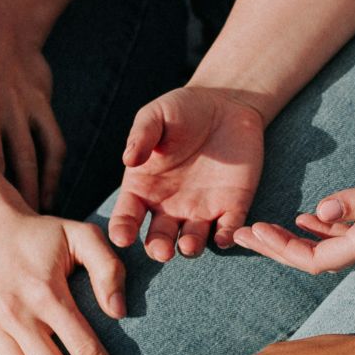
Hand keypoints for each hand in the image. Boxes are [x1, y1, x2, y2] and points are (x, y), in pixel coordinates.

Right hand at [109, 86, 267, 260]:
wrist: (225, 104)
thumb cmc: (182, 110)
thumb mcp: (157, 116)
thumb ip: (142, 136)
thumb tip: (128, 159)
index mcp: (144, 188)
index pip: (127, 216)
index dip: (122, 229)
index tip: (122, 237)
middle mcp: (169, 206)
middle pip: (159, 238)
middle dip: (158, 248)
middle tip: (162, 250)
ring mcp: (201, 209)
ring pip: (192, 240)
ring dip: (190, 247)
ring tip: (188, 245)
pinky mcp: (232, 206)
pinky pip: (228, 229)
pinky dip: (227, 237)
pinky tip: (224, 237)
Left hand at [231, 151, 354, 273]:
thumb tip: (318, 213)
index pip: (313, 259)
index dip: (279, 250)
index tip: (250, 233)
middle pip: (312, 258)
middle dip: (276, 249)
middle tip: (241, 234)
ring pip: (324, 246)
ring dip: (292, 239)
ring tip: (262, 229)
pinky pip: (342, 233)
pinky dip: (318, 227)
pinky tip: (306, 217)